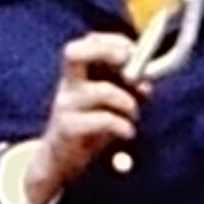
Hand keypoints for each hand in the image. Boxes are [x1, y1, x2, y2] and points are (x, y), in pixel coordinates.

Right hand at [30, 29, 145, 195]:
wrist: (58, 161)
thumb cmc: (89, 128)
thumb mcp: (107, 104)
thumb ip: (126, 90)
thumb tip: (145, 83)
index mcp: (76, 74)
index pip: (88, 41)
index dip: (113, 41)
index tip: (133, 52)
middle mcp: (67, 85)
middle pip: (74, 53)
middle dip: (106, 52)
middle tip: (128, 68)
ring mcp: (66, 106)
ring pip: (102, 91)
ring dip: (127, 102)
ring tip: (133, 116)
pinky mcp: (68, 128)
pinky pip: (104, 120)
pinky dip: (123, 126)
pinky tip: (128, 133)